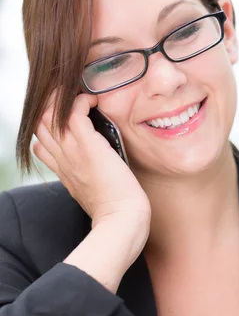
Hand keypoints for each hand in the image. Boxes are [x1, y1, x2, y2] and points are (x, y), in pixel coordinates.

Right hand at [34, 91, 150, 242]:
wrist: (121, 219)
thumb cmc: (115, 208)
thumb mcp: (91, 192)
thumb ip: (85, 176)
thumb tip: (94, 163)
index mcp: (63, 171)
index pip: (40, 144)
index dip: (47, 129)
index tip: (66, 120)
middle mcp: (62, 159)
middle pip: (40, 124)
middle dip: (52, 106)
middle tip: (74, 99)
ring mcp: (73, 152)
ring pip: (51, 115)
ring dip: (65, 99)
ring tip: (83, 96)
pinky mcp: (89, 146)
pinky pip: (75, 113)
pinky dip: (82, 101)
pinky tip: (93, 101)